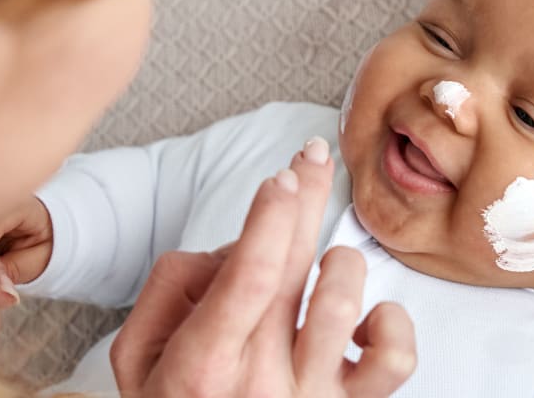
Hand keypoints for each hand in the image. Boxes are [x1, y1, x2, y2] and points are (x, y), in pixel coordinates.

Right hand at [110, 136, 416, 397]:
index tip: (283, 177)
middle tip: (311, 158)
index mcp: (203, 363)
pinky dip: (391, 324)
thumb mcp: (138, 353)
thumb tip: (238, 243)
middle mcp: (260, 382)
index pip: (249, 277)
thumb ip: (171, 287)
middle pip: (295, 268)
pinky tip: (365, 320)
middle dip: (304, 197)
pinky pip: (395, 359)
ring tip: (325, 266)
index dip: (272, 217)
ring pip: (346, 301)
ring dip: (339, 264)